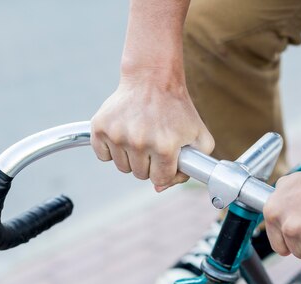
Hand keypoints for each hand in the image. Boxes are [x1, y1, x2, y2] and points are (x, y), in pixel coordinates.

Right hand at [90, 76, 213, 191]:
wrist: (152, 79)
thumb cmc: (178, 110)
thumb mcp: (199, 136)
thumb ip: (193, 167)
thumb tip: (160, 187)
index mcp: (164, 146)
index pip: (160, 179)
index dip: (165, 172)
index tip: (166, 160)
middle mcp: (139, 142)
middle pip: (140, 175)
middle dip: (149, 164)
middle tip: (154, 143)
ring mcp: (117, 134)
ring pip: (122, 167)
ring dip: (131, 157)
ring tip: (140, 136)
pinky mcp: (100, 127)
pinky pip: (103, 156)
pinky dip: (112, 150)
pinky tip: (124, 133)